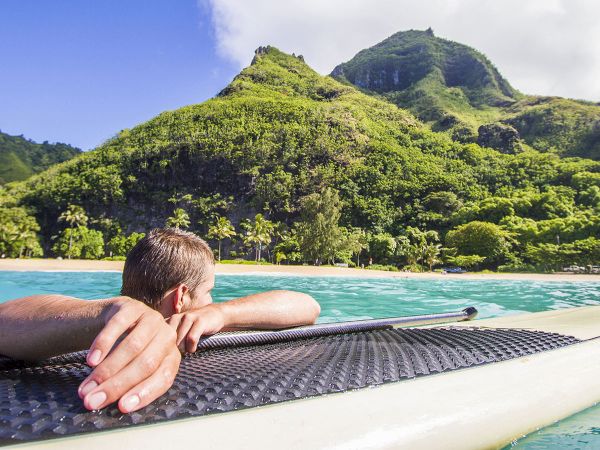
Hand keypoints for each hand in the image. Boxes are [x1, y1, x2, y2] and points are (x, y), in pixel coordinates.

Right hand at [77, 297, 180, 412]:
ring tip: (86, 387)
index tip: (122, 407)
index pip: (164, 377)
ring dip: (107, 370)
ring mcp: (151, 317)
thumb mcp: (134, 367)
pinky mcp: (131, 306)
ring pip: (133, 346)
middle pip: (147, 363)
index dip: (144, 393)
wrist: (111, 319)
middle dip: (117, 385)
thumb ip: (132, 383)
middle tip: (92, 401)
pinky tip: (90, 361)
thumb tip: (115, 406)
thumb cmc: (124, 352)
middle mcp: (167, 335)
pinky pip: (118, 325)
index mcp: (172, 355)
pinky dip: (103, 345)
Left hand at [167, 304, 226, 352]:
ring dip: (183, 349)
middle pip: (168, 340)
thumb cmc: (196, 326)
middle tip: (180, 353)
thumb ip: (171, 337)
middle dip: (173, 350)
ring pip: (179, 340)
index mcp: (170, 320)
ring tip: (187, 350)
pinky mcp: (200, 321)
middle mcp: (177, 317)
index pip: (159, 336)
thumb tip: (161, 355)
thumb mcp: (181, 329)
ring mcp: (188, 318)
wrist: (215, 314)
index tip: (169, 355)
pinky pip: (192, 338)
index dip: (163, 348)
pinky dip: (192, 347)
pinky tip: (194, 348)